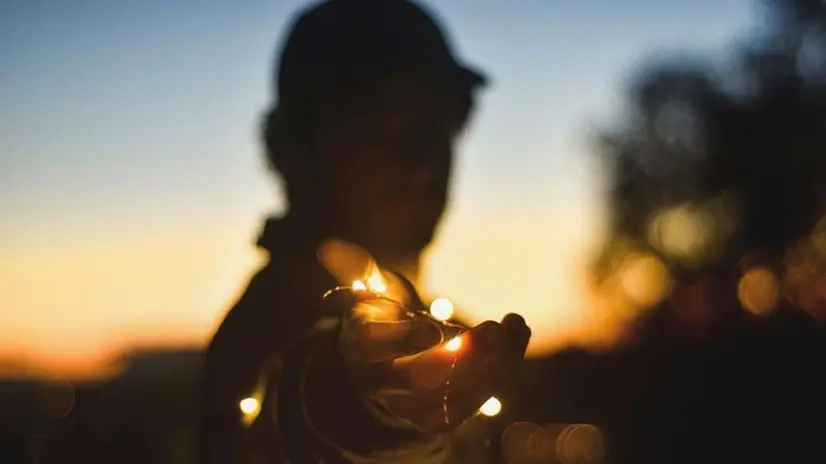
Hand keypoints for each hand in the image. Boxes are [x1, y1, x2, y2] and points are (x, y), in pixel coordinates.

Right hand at [319, 239, 530, 433]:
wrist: (386, 366)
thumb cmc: (381, 317)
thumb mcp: (368, 290)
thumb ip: (357, 269)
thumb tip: (330, 247)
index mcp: (358, 344)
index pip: (371, 347)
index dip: (400, 338)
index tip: (432, 326)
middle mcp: (379, 381)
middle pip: (416, 379)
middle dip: (457, 356)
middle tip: (491, 329)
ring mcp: (409, 406)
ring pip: (451, 396)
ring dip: (492, 362)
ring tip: (515, 326)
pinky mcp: (438, 418)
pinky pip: (472, 404)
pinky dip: (500, 372)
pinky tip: (515, 339)